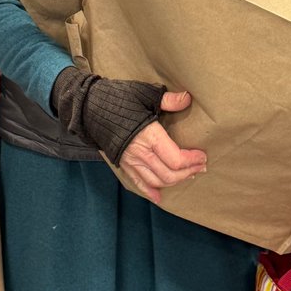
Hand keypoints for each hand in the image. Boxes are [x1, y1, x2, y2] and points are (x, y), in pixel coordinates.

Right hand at [118, 90, 206, 204]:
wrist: (88, 106)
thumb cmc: (117, 98)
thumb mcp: (144, 94)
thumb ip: (167, 100)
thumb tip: (187, 98)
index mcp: (149, 136)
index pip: (176, 159)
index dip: (192, 160)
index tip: (202, 157)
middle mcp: (140, 153)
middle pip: (169, 174)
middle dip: (187, 172)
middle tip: (200, 167)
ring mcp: (129, 161)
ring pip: (156, 181)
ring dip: (174, 181)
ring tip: (186, 175)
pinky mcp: (121, 163)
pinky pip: (137, 182)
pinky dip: (149, 191)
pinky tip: (158, 196)